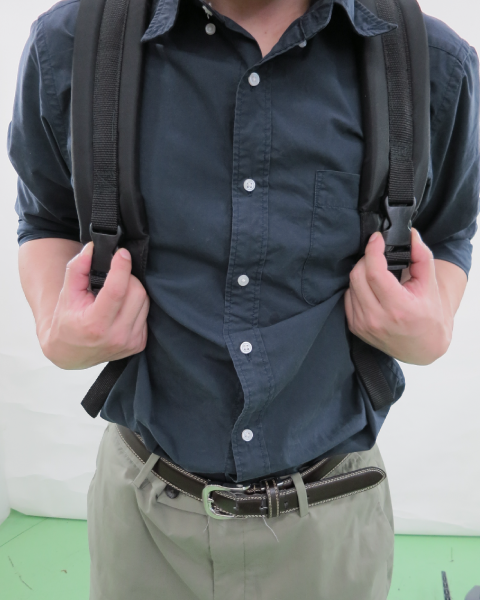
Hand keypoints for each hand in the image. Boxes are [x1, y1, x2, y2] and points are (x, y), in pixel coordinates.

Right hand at [40, 243, 149, 369]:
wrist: (71, 353)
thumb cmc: (68, 322)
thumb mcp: (67, 295)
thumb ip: (77, 269)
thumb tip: (92, 248)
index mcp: (95, 325)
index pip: (117, 290)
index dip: (122, 267)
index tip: (121, 253)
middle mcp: (117, 336)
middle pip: (137, 292)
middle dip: (127, 278)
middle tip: (114, 277)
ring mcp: (130, 342)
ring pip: (145, 301)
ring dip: (133, 291)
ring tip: (116, 294)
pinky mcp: (139, 344)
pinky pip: (146, 314)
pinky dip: (136, 305)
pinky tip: (122, 308)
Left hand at [345, 229, 451, 364]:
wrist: (422, 347)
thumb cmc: (428, 316)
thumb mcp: (430, 285)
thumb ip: (421, 256)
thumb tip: (410, 234)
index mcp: (398, 308)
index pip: (374, 272)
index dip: (373, 251)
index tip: (377, 238)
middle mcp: (377, 319)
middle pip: (358, 276)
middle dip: (367, 259)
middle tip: (378, 255)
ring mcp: (363, 325)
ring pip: (351, 285)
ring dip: (362, 273)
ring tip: (377, 273)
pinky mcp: (354, 327)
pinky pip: (348, 297)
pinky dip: (357, 287)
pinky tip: (370, 288)